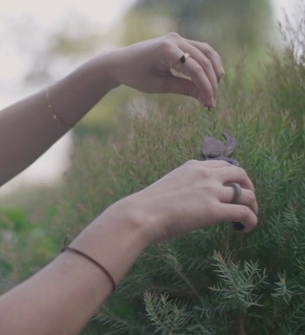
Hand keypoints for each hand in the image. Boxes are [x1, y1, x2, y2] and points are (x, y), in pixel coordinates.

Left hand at [102, 33, 224, 106]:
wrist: (120, 62)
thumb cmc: (135, 75)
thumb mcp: (158, 86)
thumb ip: (183, 89)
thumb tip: (205, 98)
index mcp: (166, 50)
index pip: (195, 69)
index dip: (206, 87)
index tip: (210, 103)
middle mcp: (175, 40)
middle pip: (204, 60)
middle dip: (212, 82)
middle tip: (213, 101)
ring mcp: (178, 38)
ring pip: (207, 51)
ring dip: (215, 70)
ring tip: (215, 89)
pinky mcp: (179, 41)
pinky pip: (201, 49)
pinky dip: (209, 62)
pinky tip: (212, 77)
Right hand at [114, 160, 257, 242]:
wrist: (141, 214)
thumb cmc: (146, 206)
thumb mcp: (167, 187)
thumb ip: (182, 188)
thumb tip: (184, 203)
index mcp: (192, 166)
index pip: (222, 164)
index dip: (232, 176)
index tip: (232, 188)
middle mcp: (205, 175)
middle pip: (240, 174)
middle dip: (248, 186)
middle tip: (247, 200)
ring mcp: (210, 191)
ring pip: (247, 194)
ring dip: (253, 206)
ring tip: (249, 218)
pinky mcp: (214, 210)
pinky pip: (244, 212)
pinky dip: (251, 220)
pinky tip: (246, 229)